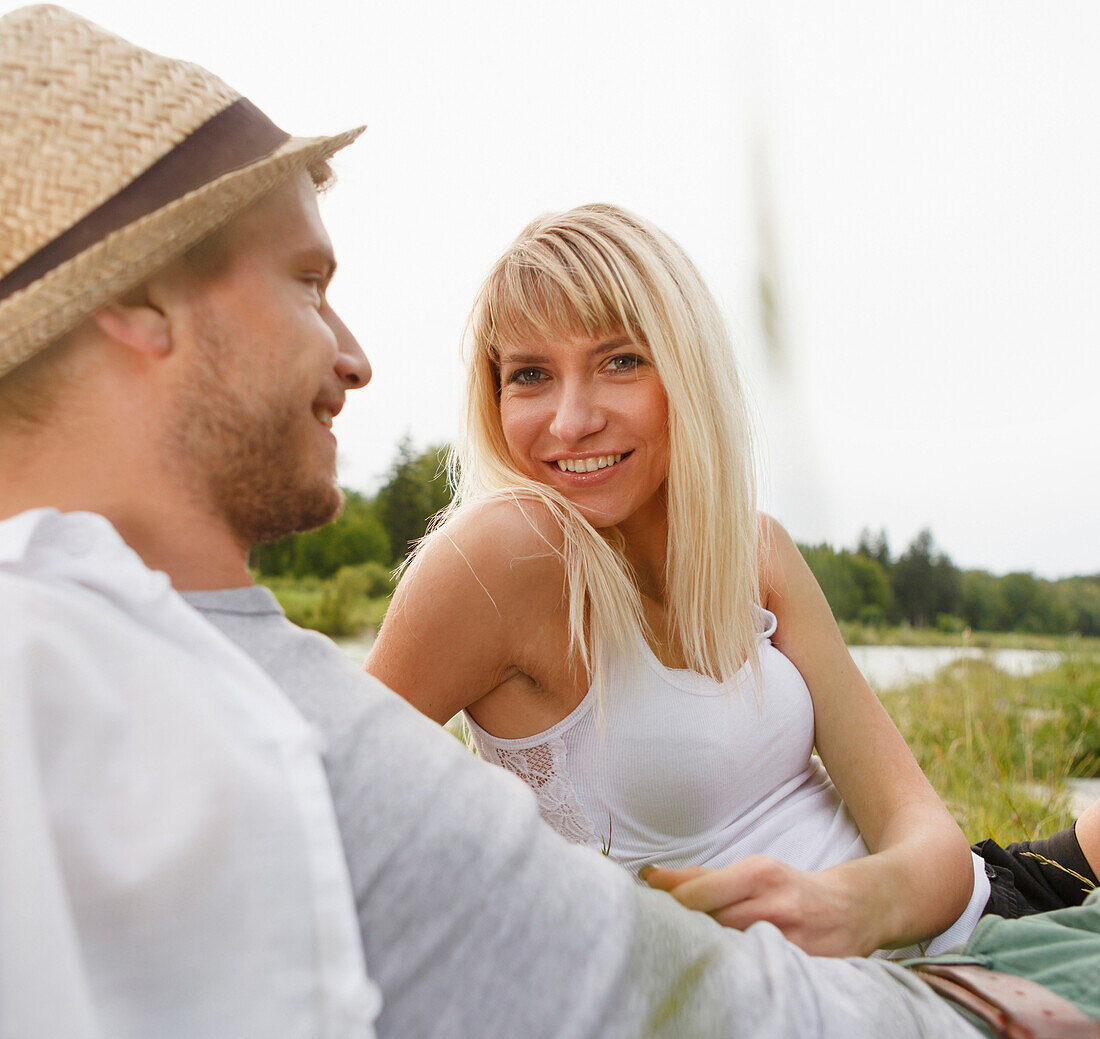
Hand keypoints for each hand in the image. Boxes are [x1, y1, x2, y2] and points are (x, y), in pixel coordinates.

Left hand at [642, 855, 877, 956]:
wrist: (853, 909)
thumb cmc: (789, 888)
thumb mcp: (750, 870)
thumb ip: (700, 876)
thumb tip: (650, 877)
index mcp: (758, 874)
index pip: (696, 894)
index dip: (665, 905)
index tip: (646, 909)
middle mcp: (773, 906)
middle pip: (708, 924)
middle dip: (680, 931)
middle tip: (658, 936)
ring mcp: (788, 942)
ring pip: (727, 952)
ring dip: (702, 954)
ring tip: (684, 956)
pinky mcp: (800, 969)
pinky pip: (752, 974)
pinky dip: (732, 974)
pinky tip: (718, 975)